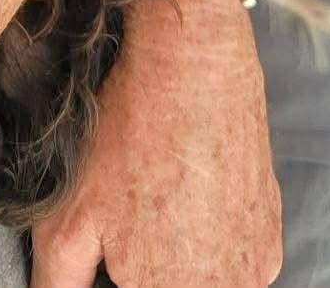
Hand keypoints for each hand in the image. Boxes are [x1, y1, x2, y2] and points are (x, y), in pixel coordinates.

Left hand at [29, 0, 281, 287]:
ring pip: (202, 281)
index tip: (112, 238)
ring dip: (177, 259)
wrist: (195, 62)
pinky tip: (188, 196)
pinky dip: (210, 241)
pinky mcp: (271, 238)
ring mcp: (253, 268)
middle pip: (168, 286)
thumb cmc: (129, 133)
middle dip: (143, 266)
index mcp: (164, 287)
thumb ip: (58, 282)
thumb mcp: (68, 217)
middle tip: (130, 214)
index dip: (116, 270)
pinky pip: (233, 261)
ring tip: (160, 201)